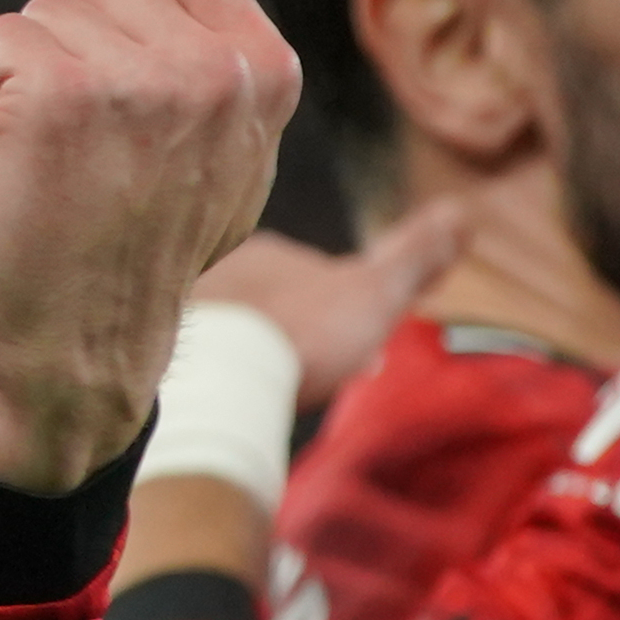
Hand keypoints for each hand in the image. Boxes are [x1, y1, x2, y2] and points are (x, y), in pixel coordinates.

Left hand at [0, 0, 301, 489]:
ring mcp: (136, 79)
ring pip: (47, 13)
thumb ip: (218, 47)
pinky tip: (28, 158)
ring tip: (68, 158)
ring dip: (38, 75)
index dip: (130, 2)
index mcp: (267, 70)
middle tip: (97, 145)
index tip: (132, 86)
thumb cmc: (144, 243)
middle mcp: (212, 67)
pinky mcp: (57, 94)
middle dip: (83, 48)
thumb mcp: (229, 150)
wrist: (85, 345)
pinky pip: (2, 41)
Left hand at [203, 200, 471, 407]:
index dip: (339, 314)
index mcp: (269, 253)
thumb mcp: (377, 292)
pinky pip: (197, 366)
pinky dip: (217, 381)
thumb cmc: (304, 332)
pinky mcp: (158, 355)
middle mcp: (218, 272)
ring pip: (229, 333)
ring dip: (253, 357)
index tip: (361, 352)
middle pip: (265, 306)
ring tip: (271, 397)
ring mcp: (183, 313)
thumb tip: (461, 212)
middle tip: (314, 378)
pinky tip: (227, 407)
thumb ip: (415, 255)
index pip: (310, 280)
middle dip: (294, 336)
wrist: (220, 377)